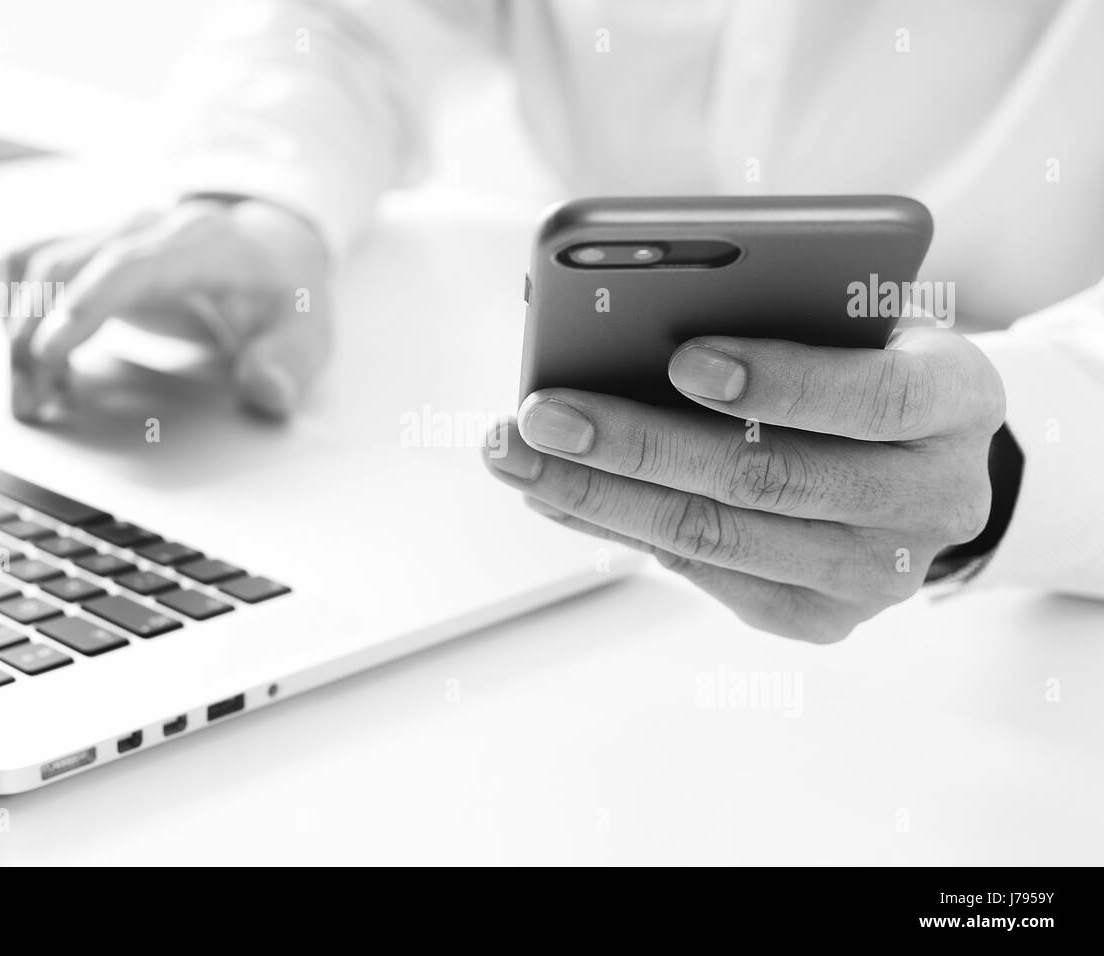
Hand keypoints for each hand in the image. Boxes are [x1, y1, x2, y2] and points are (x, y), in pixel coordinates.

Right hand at [0, 198, 330, 421]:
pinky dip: (11, 310)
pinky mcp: (87, 248)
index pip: (131, 265)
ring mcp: (110, 233)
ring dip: (14, 331)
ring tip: (31, 398)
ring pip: (32, 266)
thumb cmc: (283, 295)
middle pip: (63, 268)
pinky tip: (34, 361)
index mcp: (201, 244)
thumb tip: (267, 391)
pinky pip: (22, 263)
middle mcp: (144, 229)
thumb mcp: (307, 333)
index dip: (87, 304)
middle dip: (34, 338)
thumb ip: (290, 365)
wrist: (271, 249)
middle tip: (32, 406)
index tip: (51, 352)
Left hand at [485, 328, 1006, 641]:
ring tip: (517, 455)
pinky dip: (619, 530)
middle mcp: (930, 500)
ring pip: (717, 538)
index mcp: (956, 401)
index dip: (778, 379)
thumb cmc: (867, 366)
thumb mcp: (856, 319)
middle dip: (635, 443)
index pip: (873, 395)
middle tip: (538, 413)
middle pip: (765, 478)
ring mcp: (877, 575)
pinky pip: (704, 575)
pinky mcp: (820, 619)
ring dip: (599, 494)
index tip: (680, 358)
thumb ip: (779, 312)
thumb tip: (623, 325)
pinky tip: (557, 492)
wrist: (927, 467)